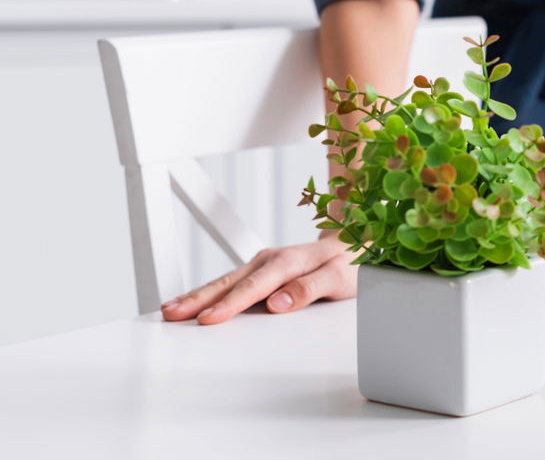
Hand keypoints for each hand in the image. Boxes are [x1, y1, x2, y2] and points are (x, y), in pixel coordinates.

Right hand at [160, 234, 356, 324]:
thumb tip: (278, 304)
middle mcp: (270, 259)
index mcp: (288, 262)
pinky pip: (231, 282)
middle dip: (199, 299)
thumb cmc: (350, 262)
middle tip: (172, 314)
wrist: (357, 240)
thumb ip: (310, 289)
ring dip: (197, 295)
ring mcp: (263, 263)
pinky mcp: (261, 270)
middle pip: (229, 282)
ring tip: (170, 310)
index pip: (254, 288)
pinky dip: (209, 291)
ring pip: (225, 281)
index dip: (230, 304)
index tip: (208, 319)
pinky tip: (191, 301)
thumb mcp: (340, 277)